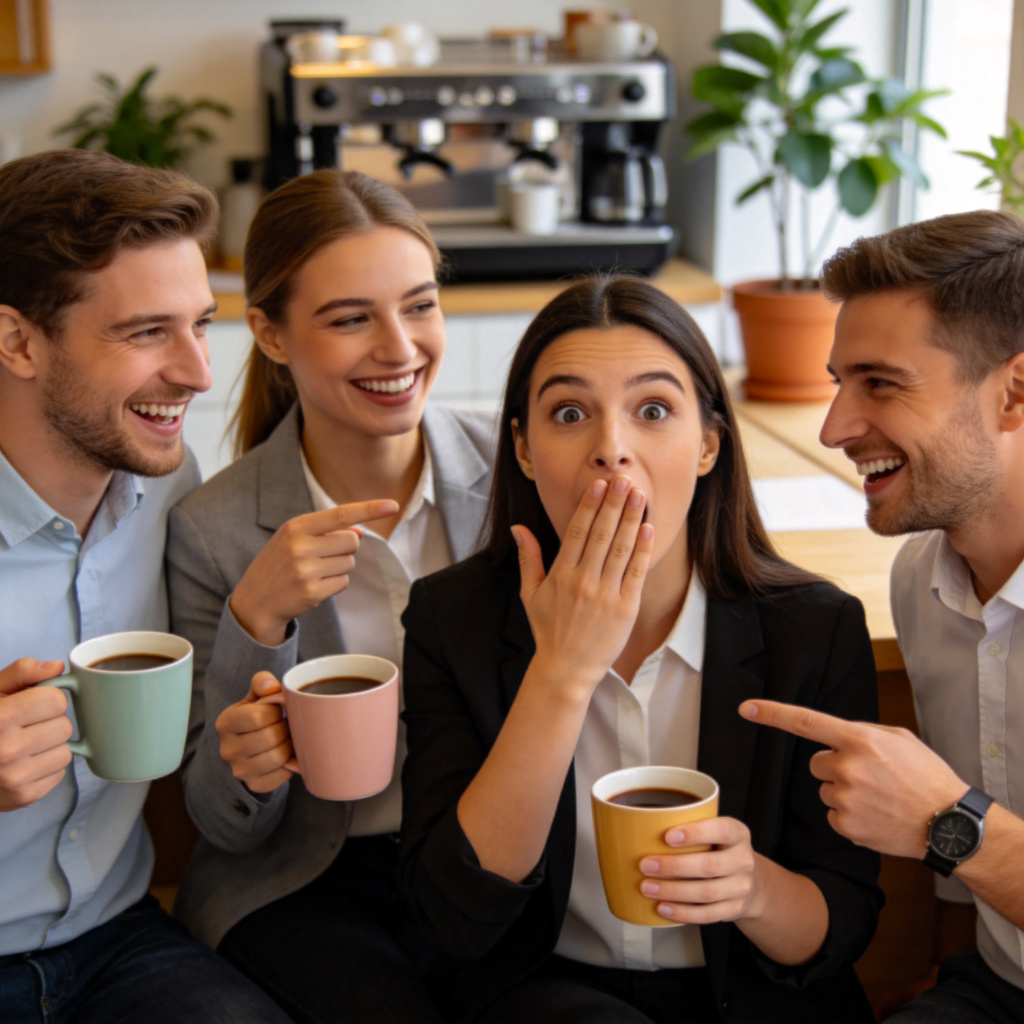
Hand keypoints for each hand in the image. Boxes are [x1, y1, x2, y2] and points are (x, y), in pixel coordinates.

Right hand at [0, 658, 72, 810]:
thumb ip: (23, 672)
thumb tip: (57, 667)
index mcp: (0, 718)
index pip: (56, 700)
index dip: (47, 699)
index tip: (32, 704)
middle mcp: (8, 750)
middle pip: (65, 726)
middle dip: (49, 723)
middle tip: (26, 727)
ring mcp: (16, 777)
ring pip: (66, 751)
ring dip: (51, 747)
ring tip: (25, 746)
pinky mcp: (24, 796)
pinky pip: (60, 773)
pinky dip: (46, 768)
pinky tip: (24, 764)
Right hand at [215, 672, 295, 793]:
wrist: (252, 745)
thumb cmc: (257, 715)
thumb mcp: (256, 696)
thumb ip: (262, 683)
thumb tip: (271, 686)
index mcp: (225, 723)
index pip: (257, 717)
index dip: (275, 711)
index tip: (276, 710)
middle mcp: (227, 749)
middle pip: (271, 737)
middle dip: (284, 728)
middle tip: (284, 725)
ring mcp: (239, 770)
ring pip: (278, 757)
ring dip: (288, 745)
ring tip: (285, 738)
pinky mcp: (254, 785)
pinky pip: (282, 775)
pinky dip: (290, 763)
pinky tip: (285, 754)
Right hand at [229, 499, 399, 645]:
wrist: (255, 599)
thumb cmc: (281, 562)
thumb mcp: (296, 538)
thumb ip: (327, 531)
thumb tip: (359, 530)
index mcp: (296, 527)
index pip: (341, 514)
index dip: (369, 509)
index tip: (392, 505)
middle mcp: (300, 547)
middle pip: (352, 541)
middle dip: (346, 548)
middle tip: (323, 556)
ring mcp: (306, 571)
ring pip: (350, 563)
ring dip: (339, 567)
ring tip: (314, 571)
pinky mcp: (312, 593)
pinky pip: (344, 583)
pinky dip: (335, 584)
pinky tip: (315, 585)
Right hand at [514, 475, 652, 697]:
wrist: (567, 668)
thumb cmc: (548, 630)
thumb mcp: (530, 593)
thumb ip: (528, 558)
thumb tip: (517, 528)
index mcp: (560, 575)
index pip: (576, 531)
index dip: (589, 506)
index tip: (599, 484)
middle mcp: (583, 581)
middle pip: (601, 534)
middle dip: (614, 504)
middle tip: (625, 480)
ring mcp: (606, 594)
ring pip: (621, 548)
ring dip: (631, 519)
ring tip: (640, 495)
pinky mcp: (625, 608)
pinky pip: (636, 572)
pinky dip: (642, 549)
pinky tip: (647, 528)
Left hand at [638, 816, 758, 923]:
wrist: (750, 881)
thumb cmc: (719, 849)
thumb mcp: (714, 831)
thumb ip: (690, 826)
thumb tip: (641, 827)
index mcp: (738, 834)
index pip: (721, 830)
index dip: (695, 833)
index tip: (667, 836)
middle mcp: (743, 860)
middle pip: (710, 866)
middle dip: (674, 867)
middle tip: (645, 865)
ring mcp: (741, 888)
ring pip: (707, 892)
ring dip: (673, 891)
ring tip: (647, 887)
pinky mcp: (734, 909)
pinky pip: (707, 915)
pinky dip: (682, 913)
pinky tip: (662, 907)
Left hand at [739, 699, 967, 857]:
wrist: (948, 824)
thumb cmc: (926, 776)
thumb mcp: (899, 740)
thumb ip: (862, 733)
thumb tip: (835, 737)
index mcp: (859, 739)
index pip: (806, 722)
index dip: (772, 714)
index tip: (745, 708)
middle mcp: (847, 766)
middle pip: (816, 763)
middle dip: (834, 767)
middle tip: (869, 777)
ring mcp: (845, 797)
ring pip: (825, 790)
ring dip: (844, 792)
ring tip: (878, 798)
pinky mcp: (846, 825)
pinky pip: (833, 814)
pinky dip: (850, 816)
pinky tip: (876, 815)